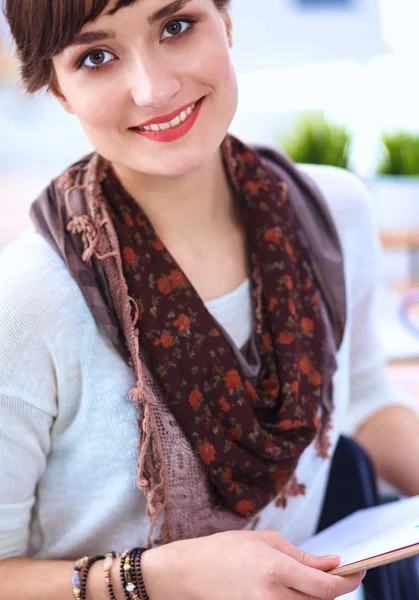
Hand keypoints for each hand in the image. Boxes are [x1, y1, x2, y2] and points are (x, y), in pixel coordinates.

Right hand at [141, 529, 364, 599]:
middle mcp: (272, 597)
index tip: (358, 570)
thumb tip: (332, 563)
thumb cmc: (225, 549)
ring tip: (313, 576)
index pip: (325, 588)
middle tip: (337, 571)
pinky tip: (296, 586)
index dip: (348, 582)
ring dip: (316, 594)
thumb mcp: (264, 541)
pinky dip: (299, 599)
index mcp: (275, 570)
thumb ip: (300, 555)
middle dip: (334, 586)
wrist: (189, 574)